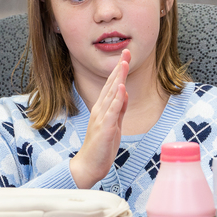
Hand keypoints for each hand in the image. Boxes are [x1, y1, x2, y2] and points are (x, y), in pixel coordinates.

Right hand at [70, 50, 129, 187]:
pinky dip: (117, 99)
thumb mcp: (114, 124)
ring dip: (119, 78)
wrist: (90, 164)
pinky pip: (112, 111)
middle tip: (126, 52)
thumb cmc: (101, 145)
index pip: (112, 85)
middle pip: (112, 85)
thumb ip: (118, 109)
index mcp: (103, 108)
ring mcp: (102, 117)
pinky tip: (122, 89)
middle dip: (120, 68)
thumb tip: (124, 94)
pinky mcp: (105, 128)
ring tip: (124, 63)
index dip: (119, 70)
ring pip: (112, 94)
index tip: (126, 56)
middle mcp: (100, 109)